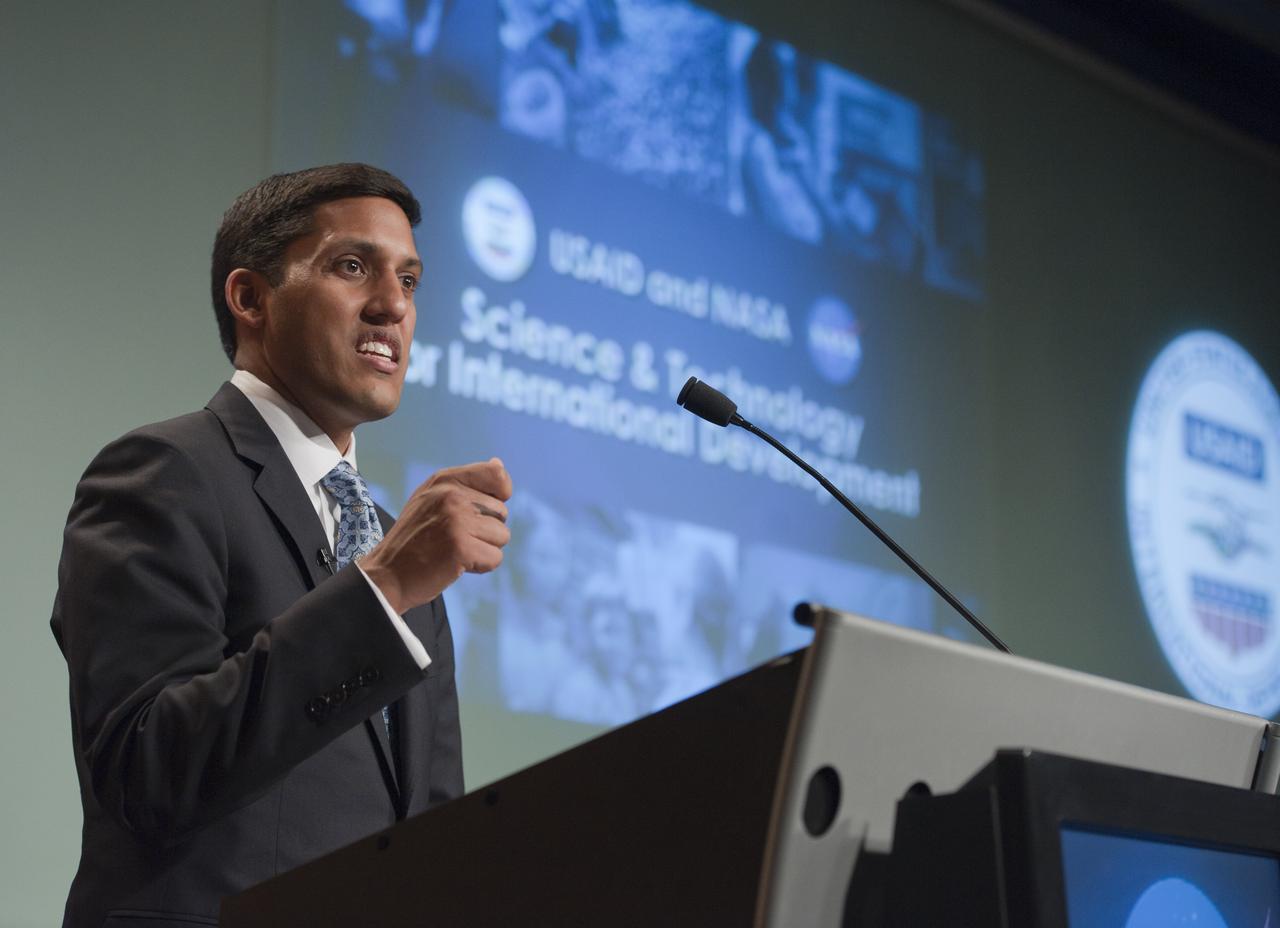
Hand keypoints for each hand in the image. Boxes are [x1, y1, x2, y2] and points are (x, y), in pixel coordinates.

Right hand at [361, 457, 512, 613]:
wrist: (387, 574)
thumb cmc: (413, 539)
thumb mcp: (432, 499)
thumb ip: (466, 483)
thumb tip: (499, 464)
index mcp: (445, 480)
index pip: (497, 474)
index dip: (500, 495)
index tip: (482, 511)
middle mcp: (452, 495)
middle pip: (502, 512)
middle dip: (485, 530)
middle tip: (454, 538)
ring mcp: (457, 521)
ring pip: (502, 535)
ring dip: (483, 549)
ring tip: (454, 550)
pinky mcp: (461, 548)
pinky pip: (495, 558)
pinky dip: (480, 566)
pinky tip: (456, 563)